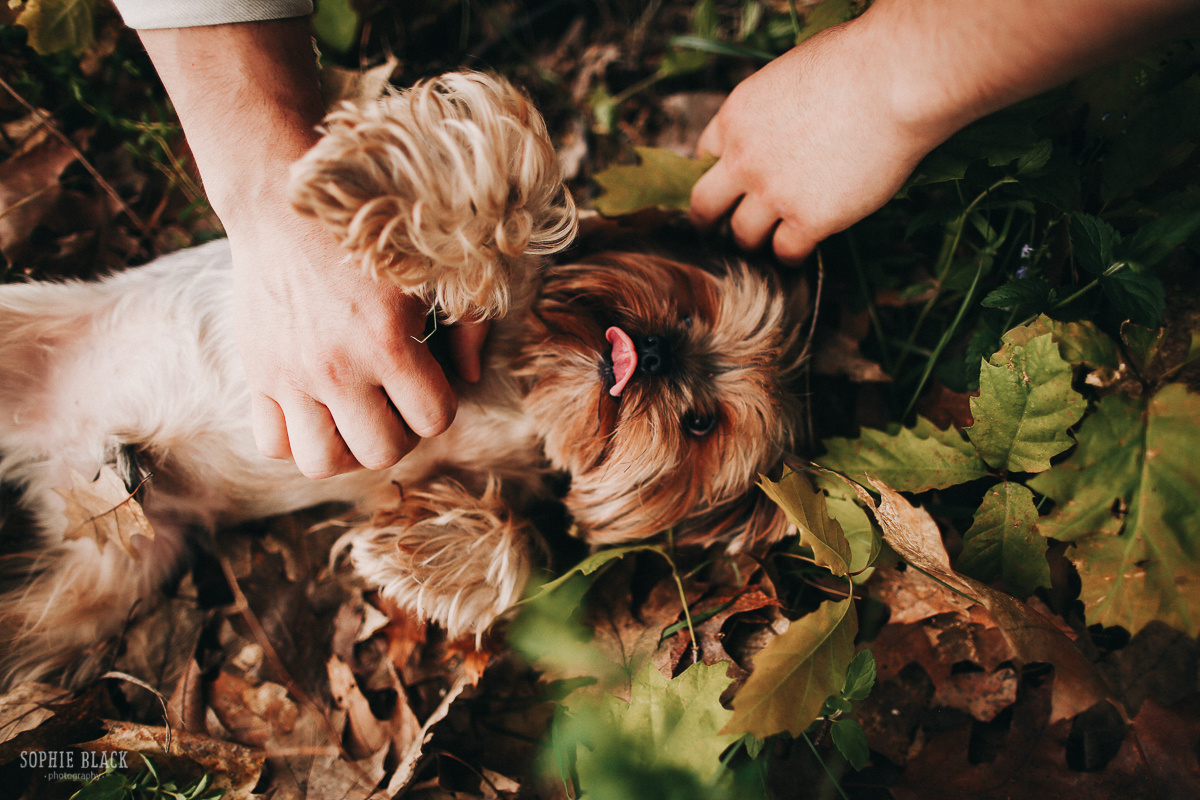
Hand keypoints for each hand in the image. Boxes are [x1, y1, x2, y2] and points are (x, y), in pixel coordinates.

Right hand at [228, 206, 472, 477]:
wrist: (282, 202)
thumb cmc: (369, 235)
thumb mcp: (432, 267)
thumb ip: (467, 322)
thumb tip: (470, 377)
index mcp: (387, 341)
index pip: (433, 419)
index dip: (439, 404)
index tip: (429, 379)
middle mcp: (336, 367)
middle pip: (381, 452)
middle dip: (398, 433)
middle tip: (394, 401)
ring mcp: (290, 375)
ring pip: (321, 462)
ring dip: (346, 448)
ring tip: (355, 416)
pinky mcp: (256, 373)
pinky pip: (272, 443)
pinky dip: (296, 438)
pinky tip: (315, 409)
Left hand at [690, 19, 936, 263]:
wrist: (892, 82)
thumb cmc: (854, 63)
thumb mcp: (786, 74)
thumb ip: (770, 110)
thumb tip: (780, 122)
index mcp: (735, 118)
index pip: (705, 156)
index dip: (719, 172)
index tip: (729, 183)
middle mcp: (743, 160)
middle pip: (704, 206)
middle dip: (709, 220)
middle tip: (717, 230)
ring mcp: (773, 193)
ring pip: (743, 236)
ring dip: (754, 240)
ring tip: (767, 242)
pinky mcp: (808, 220)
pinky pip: (786, 252)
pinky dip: (791, 255)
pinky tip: (801, 251)